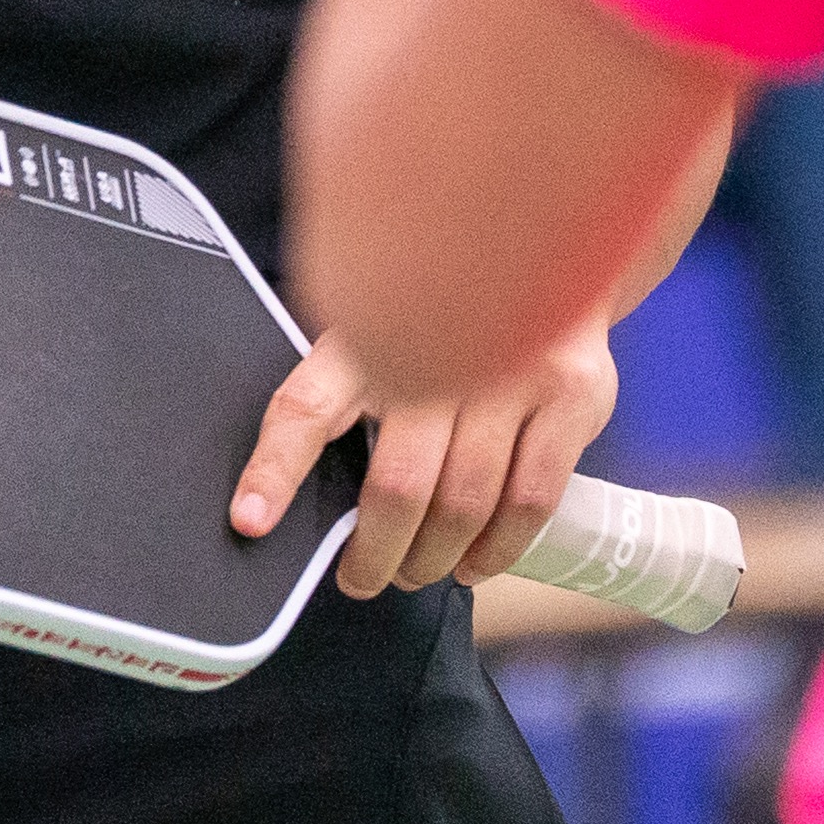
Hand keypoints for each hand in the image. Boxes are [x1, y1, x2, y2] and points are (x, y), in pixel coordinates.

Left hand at [230, 324, 624, 599]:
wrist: (547, 245)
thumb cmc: (443, 315)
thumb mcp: (379, 328)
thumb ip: (345, 397)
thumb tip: (284, 500)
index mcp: (370, 329)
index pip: (307, 404)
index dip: (275, 469)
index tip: (252, 522)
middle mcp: (441, 343)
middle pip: (398, 482)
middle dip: (375, 553)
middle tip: (363, 577)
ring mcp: (513, 367)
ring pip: (464, 503)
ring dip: (434, 558)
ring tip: (419, 571)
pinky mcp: (571, 392)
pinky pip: (530, 501)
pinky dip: (497, 550)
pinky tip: (474, 563)